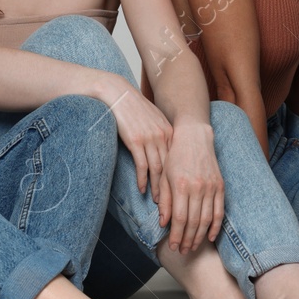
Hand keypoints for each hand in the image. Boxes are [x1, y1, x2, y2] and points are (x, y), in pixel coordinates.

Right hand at [97, 77, 172, 196]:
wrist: (119, 95)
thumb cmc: (135, 109)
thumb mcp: (154, 119)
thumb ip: (162, 134)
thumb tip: (166, 151)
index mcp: (170, 132)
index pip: (177, 160)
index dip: (178, 177)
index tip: (179, 191)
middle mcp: (163, 136)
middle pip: (170, 167)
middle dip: (170, 187)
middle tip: (171, 203)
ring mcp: (150, 138)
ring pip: (157, 169)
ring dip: (157, 187)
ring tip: (157, 202)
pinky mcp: (136, 141)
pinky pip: (142, 165)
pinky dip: (143, 180)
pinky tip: (142, 189)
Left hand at [160, 121, 224, 252]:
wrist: (195, 137)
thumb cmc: (176, 156)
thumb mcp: (164, 176)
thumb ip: (164, 200)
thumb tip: (164, 223)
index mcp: (181, 186)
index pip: (179, 218)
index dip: (176, 235)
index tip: (173, 246)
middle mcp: (197, 188)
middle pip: (193, 222)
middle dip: (187, 240)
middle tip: (182, 251)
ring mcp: (211, 187)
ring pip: (206, 219)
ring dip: (199, 236)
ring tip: (193, 246)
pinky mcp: (220, 186)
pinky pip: (219, 211)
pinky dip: (215, 226)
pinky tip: (209, 237)